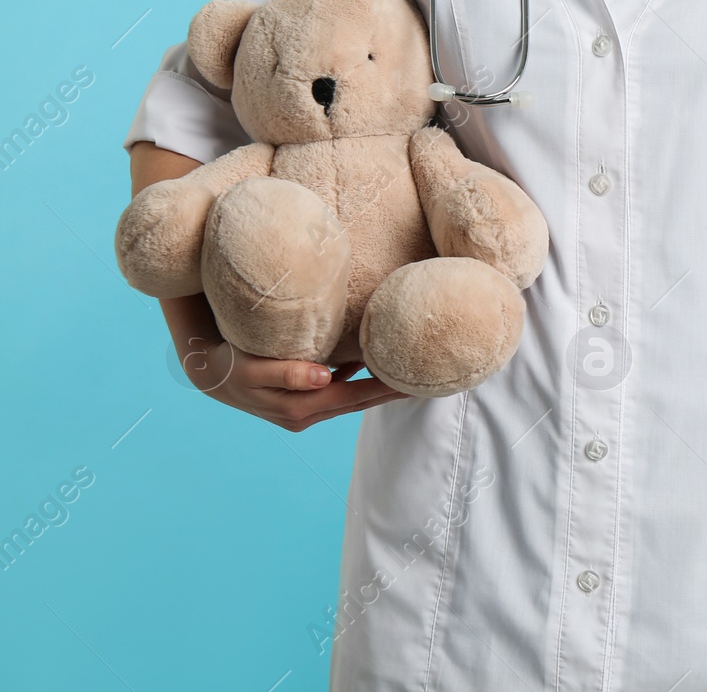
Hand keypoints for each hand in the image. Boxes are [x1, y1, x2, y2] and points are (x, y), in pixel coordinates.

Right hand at [175, 329, 406, 431]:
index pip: (357, 397)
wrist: (207, 373)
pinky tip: (374, 369)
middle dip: (391, 390)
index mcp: (301, 408)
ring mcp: (304, 410)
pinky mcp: (300, 401)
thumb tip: (325, 377)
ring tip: (407, 375)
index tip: (417, 380)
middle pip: (360, 401)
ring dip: (377, 388)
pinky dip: (358, 382)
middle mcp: (306, 414)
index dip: (387, 388)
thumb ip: (287, 373)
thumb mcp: (253, 368)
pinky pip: (338, 392)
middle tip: (427, 377)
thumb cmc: (230, 365)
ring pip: (351, 399)